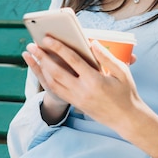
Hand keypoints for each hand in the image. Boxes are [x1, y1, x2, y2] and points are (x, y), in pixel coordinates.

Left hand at [24, 35, 157, 157]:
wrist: (126, 119)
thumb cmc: (126, 93)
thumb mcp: (121, 72)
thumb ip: (106, 56)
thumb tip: (92, 42)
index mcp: (95, 80)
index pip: (72, 60)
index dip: (58, 48)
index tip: (47, 38)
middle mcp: (82, 91)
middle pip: (56, 72)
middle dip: (42, 57)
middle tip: (32, 45)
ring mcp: (77, 99)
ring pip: (52, 83)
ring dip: (40, 68)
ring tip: (31, 56)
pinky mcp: (75, 104)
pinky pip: (56, 91)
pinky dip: (46, 80)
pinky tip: (41, 70)